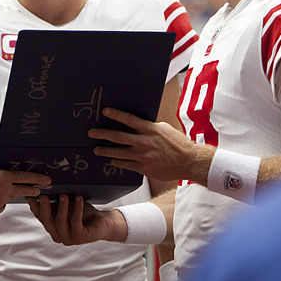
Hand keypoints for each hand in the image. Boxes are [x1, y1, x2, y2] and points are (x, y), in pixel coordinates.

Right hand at [0, 163, 49, 217]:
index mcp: (2, 176)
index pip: (23, 176)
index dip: (36, 178)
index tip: (46, 179)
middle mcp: (4, 189)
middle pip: (24, 189)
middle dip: (34, 189)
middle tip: (42, 189)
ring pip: (12, 197)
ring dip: (21, 195)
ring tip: (29, 194)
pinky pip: (0, 204)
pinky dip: (0, 201)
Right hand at [26, 195, 127, 244]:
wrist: (103, 222)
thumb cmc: (84, 212)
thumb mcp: (67, 205)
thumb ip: (55, 202)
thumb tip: (42, 186)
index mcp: (52, 228)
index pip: (40, 216)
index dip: (34, 206)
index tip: (30, 194)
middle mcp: (57, 235)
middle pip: (47, 220)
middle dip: (44, 207)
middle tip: (44, 194)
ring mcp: (68, 238)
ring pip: (60, 222)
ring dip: (62, 207)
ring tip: (63, 194)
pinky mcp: (79, 237)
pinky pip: (75, 222)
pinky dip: (76, 209)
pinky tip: (78, 198)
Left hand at [88, 108, 212, 183]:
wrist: (189, 161)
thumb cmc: (178, 144)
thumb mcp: (164, 129)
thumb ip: (149, 127)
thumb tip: (136, 124)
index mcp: (150, 129)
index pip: (129, 119)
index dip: (115, 114)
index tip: (105, 111)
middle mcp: (145, 142)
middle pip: (118, 137)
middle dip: (102, 134)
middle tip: (91, 132)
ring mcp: (143, 156)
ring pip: (118, 153)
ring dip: (105, 150)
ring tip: (96, 149)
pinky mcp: (144, 168)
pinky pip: (126, 165)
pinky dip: (117, 162)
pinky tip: (112, 161)